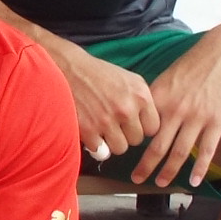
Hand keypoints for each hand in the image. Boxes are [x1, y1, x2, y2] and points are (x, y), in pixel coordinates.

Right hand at [54, 43, 157, 164]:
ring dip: (111, 142)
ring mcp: (107, 121)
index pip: (153, 128)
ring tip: (102, 130)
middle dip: (126, 134)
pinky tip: (90, 131)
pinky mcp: (88, 130)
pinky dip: (95, 144)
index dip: (141, 127)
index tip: (131, 122)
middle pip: (136, 140)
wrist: (67, 68)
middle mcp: (126, 109)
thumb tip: (146, 126)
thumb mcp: (128, 80)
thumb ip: (141, 102)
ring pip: (120, 148)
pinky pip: (100, 151)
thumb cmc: (97, 74)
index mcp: (140, 95)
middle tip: (113, 124)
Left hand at [134, 33, 220, 188]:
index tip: (124, 156)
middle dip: (145, 166)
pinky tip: (193, 181)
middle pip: (157, 146)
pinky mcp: (217, 122)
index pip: (141, 128)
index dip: (131, 143)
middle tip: (136, 179)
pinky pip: (207, 150)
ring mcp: (197, 118)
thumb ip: (154, 100)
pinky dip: (200, 168)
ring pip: (181, 152)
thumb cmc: (193, 66)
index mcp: (159, 100)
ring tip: (161, 184)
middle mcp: (176, 111)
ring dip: (169, 171)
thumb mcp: (166, 78)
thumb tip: (139, 116)